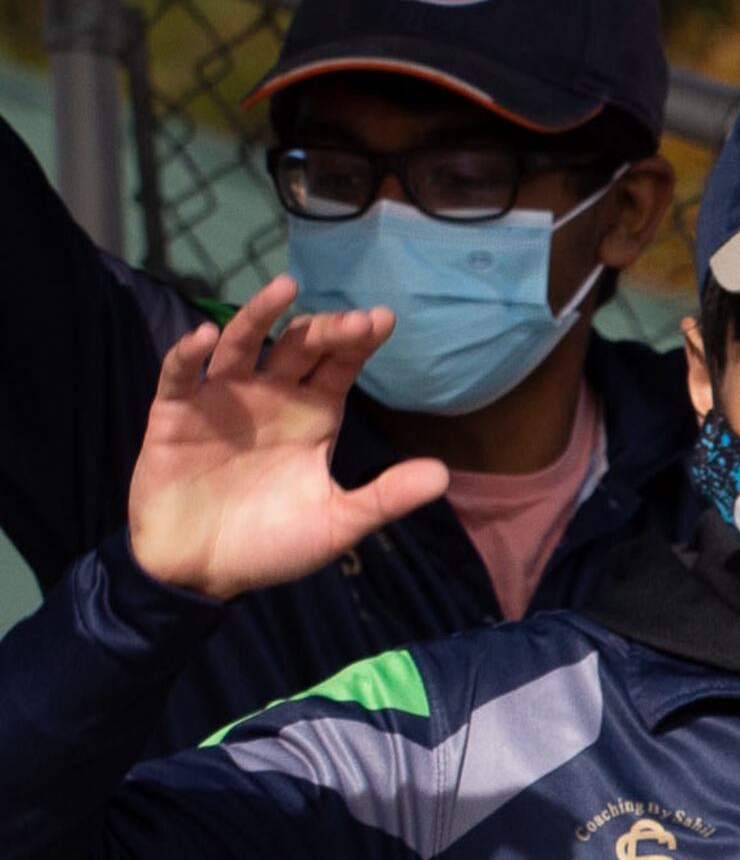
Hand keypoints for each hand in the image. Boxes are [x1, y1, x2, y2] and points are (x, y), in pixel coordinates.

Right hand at [129, 280, 447, 599]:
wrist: (203, 571)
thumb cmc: (271, 543)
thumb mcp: (337, 523)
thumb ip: (385, 497)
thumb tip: (444, 474)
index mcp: (311, 418)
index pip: (338, 367)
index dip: (358, 343)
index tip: (382, 319)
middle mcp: (269, 398)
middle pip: (298, 349)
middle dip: (325, 330)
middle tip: (351, 318)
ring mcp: (221, 400)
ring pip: (241, 346)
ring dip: (259, 315)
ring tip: (285, 288)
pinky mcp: (175, 413)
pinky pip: (179, 375)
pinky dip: (188, 354)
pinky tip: (207, 337)